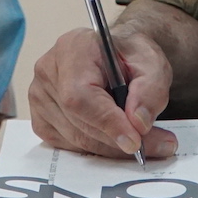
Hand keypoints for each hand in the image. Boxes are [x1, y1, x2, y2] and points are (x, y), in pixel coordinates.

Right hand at [27, 26, 179, 159]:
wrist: (116, 55)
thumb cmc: (129, 55)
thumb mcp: (152, 63)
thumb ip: (150, 90)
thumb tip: (138, 123)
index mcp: (72, 48)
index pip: (79, 95)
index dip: (106, 122)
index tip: (135, 141)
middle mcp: (48, 71)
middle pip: (78, 121)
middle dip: (119, 140)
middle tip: (158, 146)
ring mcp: (39, 96)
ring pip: (76, 138)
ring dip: (112, 148)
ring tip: (147, 143)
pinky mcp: (40, 118)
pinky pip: (70, 144)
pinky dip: (97, 148)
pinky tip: (116, 138)